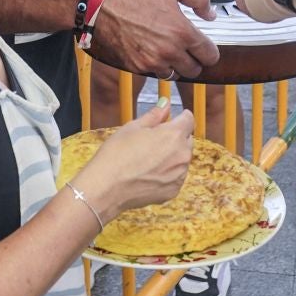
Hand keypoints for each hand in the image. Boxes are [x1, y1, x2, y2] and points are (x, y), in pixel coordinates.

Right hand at [75, 104, 194, 214]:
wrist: (107, 187)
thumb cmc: (117, 154)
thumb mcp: (133, 127)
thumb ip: (154, 115)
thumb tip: (166, 104)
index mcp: (174, 135)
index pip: (189, 120)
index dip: (180, 117)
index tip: (172, 119)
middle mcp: (182, 155)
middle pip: (187, 140)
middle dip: (175, 137)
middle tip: (153, 140)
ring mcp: (179, 175)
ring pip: (182, 159)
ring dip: (172, 155)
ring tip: (148, 158)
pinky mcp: (173, 191)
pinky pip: (175, 177)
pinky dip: (167, 173)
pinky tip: (148, 172)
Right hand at [88, 0, 219, 79]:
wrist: (98, 2)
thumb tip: (210, 14)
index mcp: (182, 31)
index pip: (210, 56)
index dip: (209, 51)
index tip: (204, 46)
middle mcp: (169, 51)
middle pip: (195, 70)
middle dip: (194, 59)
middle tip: (186, 47)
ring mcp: (151, 61)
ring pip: (175, 74)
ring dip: (175, 64)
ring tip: (167, 48)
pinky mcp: (136, 66)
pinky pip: (154, 73)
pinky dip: (156, 65)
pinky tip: (151, 48)